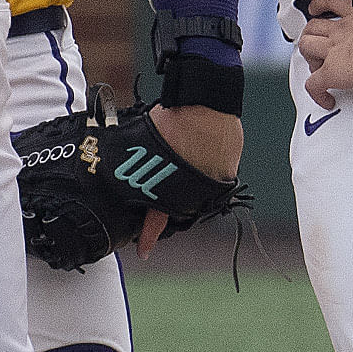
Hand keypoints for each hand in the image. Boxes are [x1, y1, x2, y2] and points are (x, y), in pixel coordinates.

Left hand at [136, 102, 246, 257]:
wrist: (204, 99)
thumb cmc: (172, 116)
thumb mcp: (146, 140)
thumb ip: (140, 164)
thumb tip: (126, 174)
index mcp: (167, 183)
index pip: (157, 217)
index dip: (149, 235)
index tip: (143, 252)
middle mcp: (192, 189)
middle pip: (180, 208)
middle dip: (170, 203)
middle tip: (160, 193)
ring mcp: (211, 183)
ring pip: (197, 196)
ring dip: (188, 187)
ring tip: (181, 167)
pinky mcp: (227, 173)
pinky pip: (214, 181)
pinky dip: (205, 172)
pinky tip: (197, 157)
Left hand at [297, 0, 352, 108]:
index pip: (332, 1)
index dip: (322, 4)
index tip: (321, 10)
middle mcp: (341, 30)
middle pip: (313, 26)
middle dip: (312, 34)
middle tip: (319, 41)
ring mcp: (334, 51)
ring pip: (307, 48)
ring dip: (310, 55)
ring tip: (318, 63)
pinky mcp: (332, 72)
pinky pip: (314, 85)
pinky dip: (316, 93)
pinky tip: (327, 100)